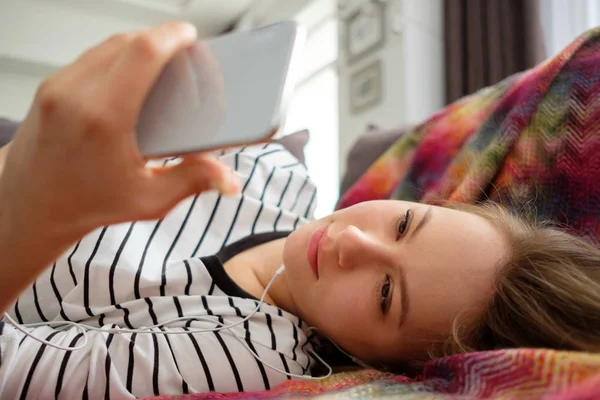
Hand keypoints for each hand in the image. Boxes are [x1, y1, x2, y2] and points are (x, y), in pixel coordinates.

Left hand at [0, 22, 238, 246]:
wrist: (30, 206)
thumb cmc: (87, 204)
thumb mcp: (148, 200)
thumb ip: (192, 182)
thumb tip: (228, 179)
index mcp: (104, 119)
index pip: (142, 54)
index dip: (171, 36)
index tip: (189, 35)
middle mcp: (75, 95)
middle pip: (127, 43)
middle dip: (160, 41)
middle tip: (183, 54)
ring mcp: (57, 87)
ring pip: (107, 46)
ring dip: (137, 47)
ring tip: (162, 63)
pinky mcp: (49, 87)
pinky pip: (91, 58)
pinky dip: (117, 58)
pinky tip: (132, 76)